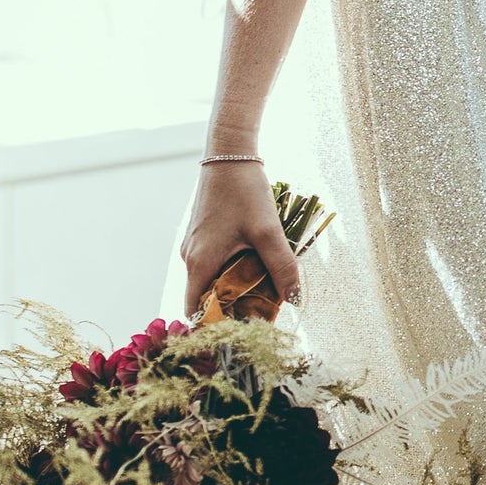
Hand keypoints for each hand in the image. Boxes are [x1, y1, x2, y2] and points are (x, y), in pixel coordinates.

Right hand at [181, 158, 299, 317]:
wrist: (229, 155)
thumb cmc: (244, 192)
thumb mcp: (268, 232)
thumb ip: (282, 267)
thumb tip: (295, 299)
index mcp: (199, 263)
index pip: (196, 312)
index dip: (216, 326)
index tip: (242, 329)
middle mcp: (190, 258)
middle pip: (205, 298)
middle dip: (231, 309)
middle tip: (262, 311)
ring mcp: (194, 246)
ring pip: (210, 280)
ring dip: (233, 289)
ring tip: (263, 289)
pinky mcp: (202, 236)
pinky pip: (213, 264)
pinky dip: (230, 271)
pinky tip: (254, 265)